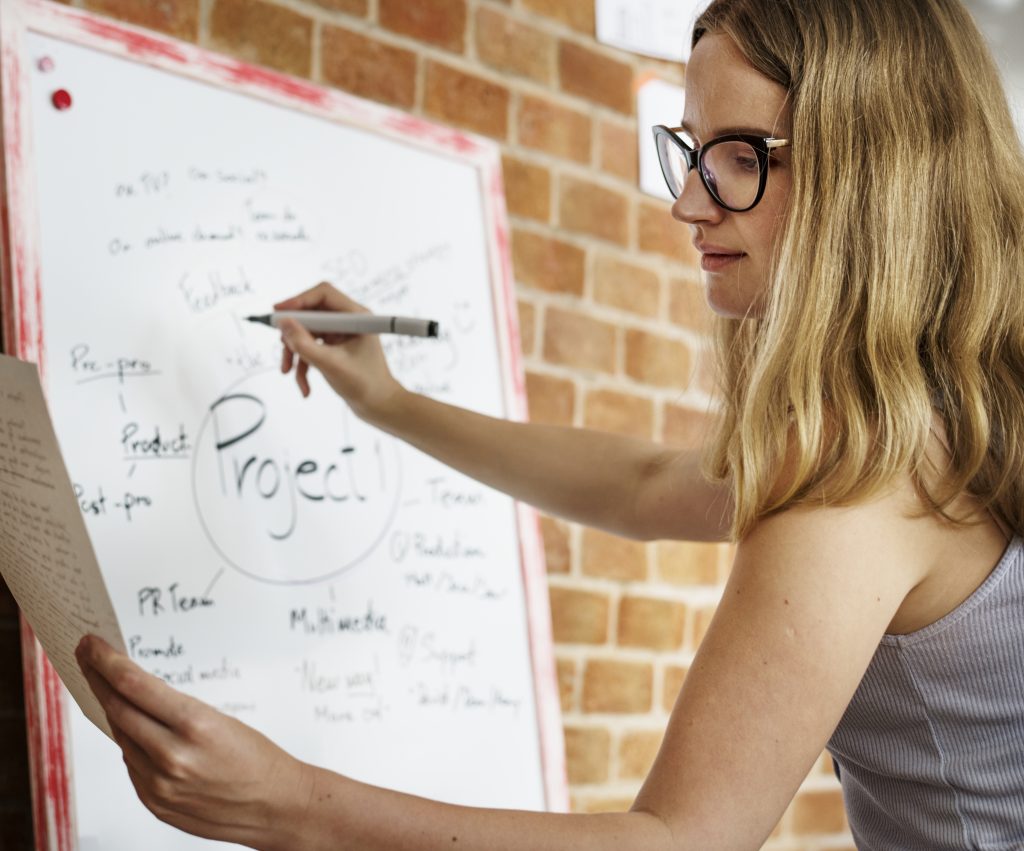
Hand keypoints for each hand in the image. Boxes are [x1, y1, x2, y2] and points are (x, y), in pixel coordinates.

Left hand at [76, 635, 312, 849]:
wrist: (273, 804)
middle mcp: (171, 756)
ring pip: (121, 738)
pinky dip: (130, 744)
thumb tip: (134, 694)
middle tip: (86, 658)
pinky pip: (131, 765)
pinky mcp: (154, 804)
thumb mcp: (221, 720)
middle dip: (97, 680)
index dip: (107, 661)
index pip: (134, 685)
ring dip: (114, 712)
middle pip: (117, 709)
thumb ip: (174, 712)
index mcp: (195, 724)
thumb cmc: (256, 757)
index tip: (91, 645)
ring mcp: (159, 784)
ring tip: (109, 691)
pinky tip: (136, 732)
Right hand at [274, 283, 404, 422]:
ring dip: (295, 352)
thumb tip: (283, 323)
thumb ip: (304, 343)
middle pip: (310, 314)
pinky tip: (304, 387)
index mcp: (356, 317)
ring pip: (306, 332)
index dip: (299, 300)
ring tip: (288, 372)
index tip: (278, 312)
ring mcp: (340, 334)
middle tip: (283, 348)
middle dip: (294, 333)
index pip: (323, 294)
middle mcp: (348, 321)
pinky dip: (303, 365)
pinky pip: (310, 348)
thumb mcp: (330, 364)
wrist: (379, 406)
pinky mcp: (334, 347)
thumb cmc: (365, 385)